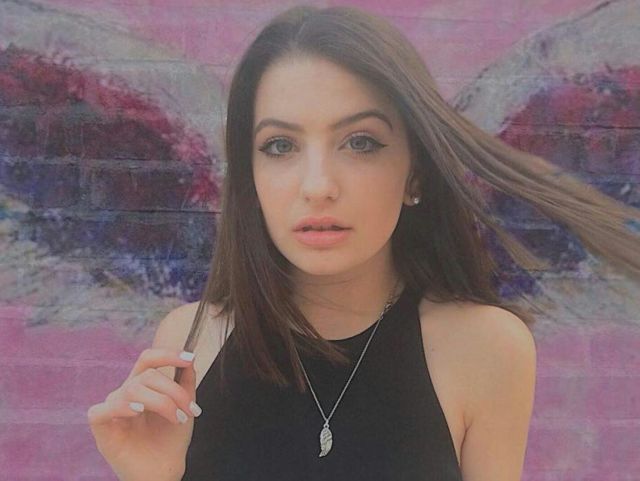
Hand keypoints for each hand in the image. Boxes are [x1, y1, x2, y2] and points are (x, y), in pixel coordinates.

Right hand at [87, 348, 200, 480]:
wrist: (164, 471)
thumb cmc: (170, 440)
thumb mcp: (185, 407)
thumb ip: (186, 382)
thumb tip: (189, 358)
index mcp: (142, 386)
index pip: (148, 360)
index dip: (167, 355)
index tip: (189, 358)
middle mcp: (125, 393)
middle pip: (147, 376)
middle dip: (173, 391)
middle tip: (190, 410)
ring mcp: (112, 409)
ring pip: (132, 389)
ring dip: (161, 402)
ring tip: (177, 419)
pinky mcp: (101, 427)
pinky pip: (104, 409)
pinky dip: (122, 407)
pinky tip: (139, 412)